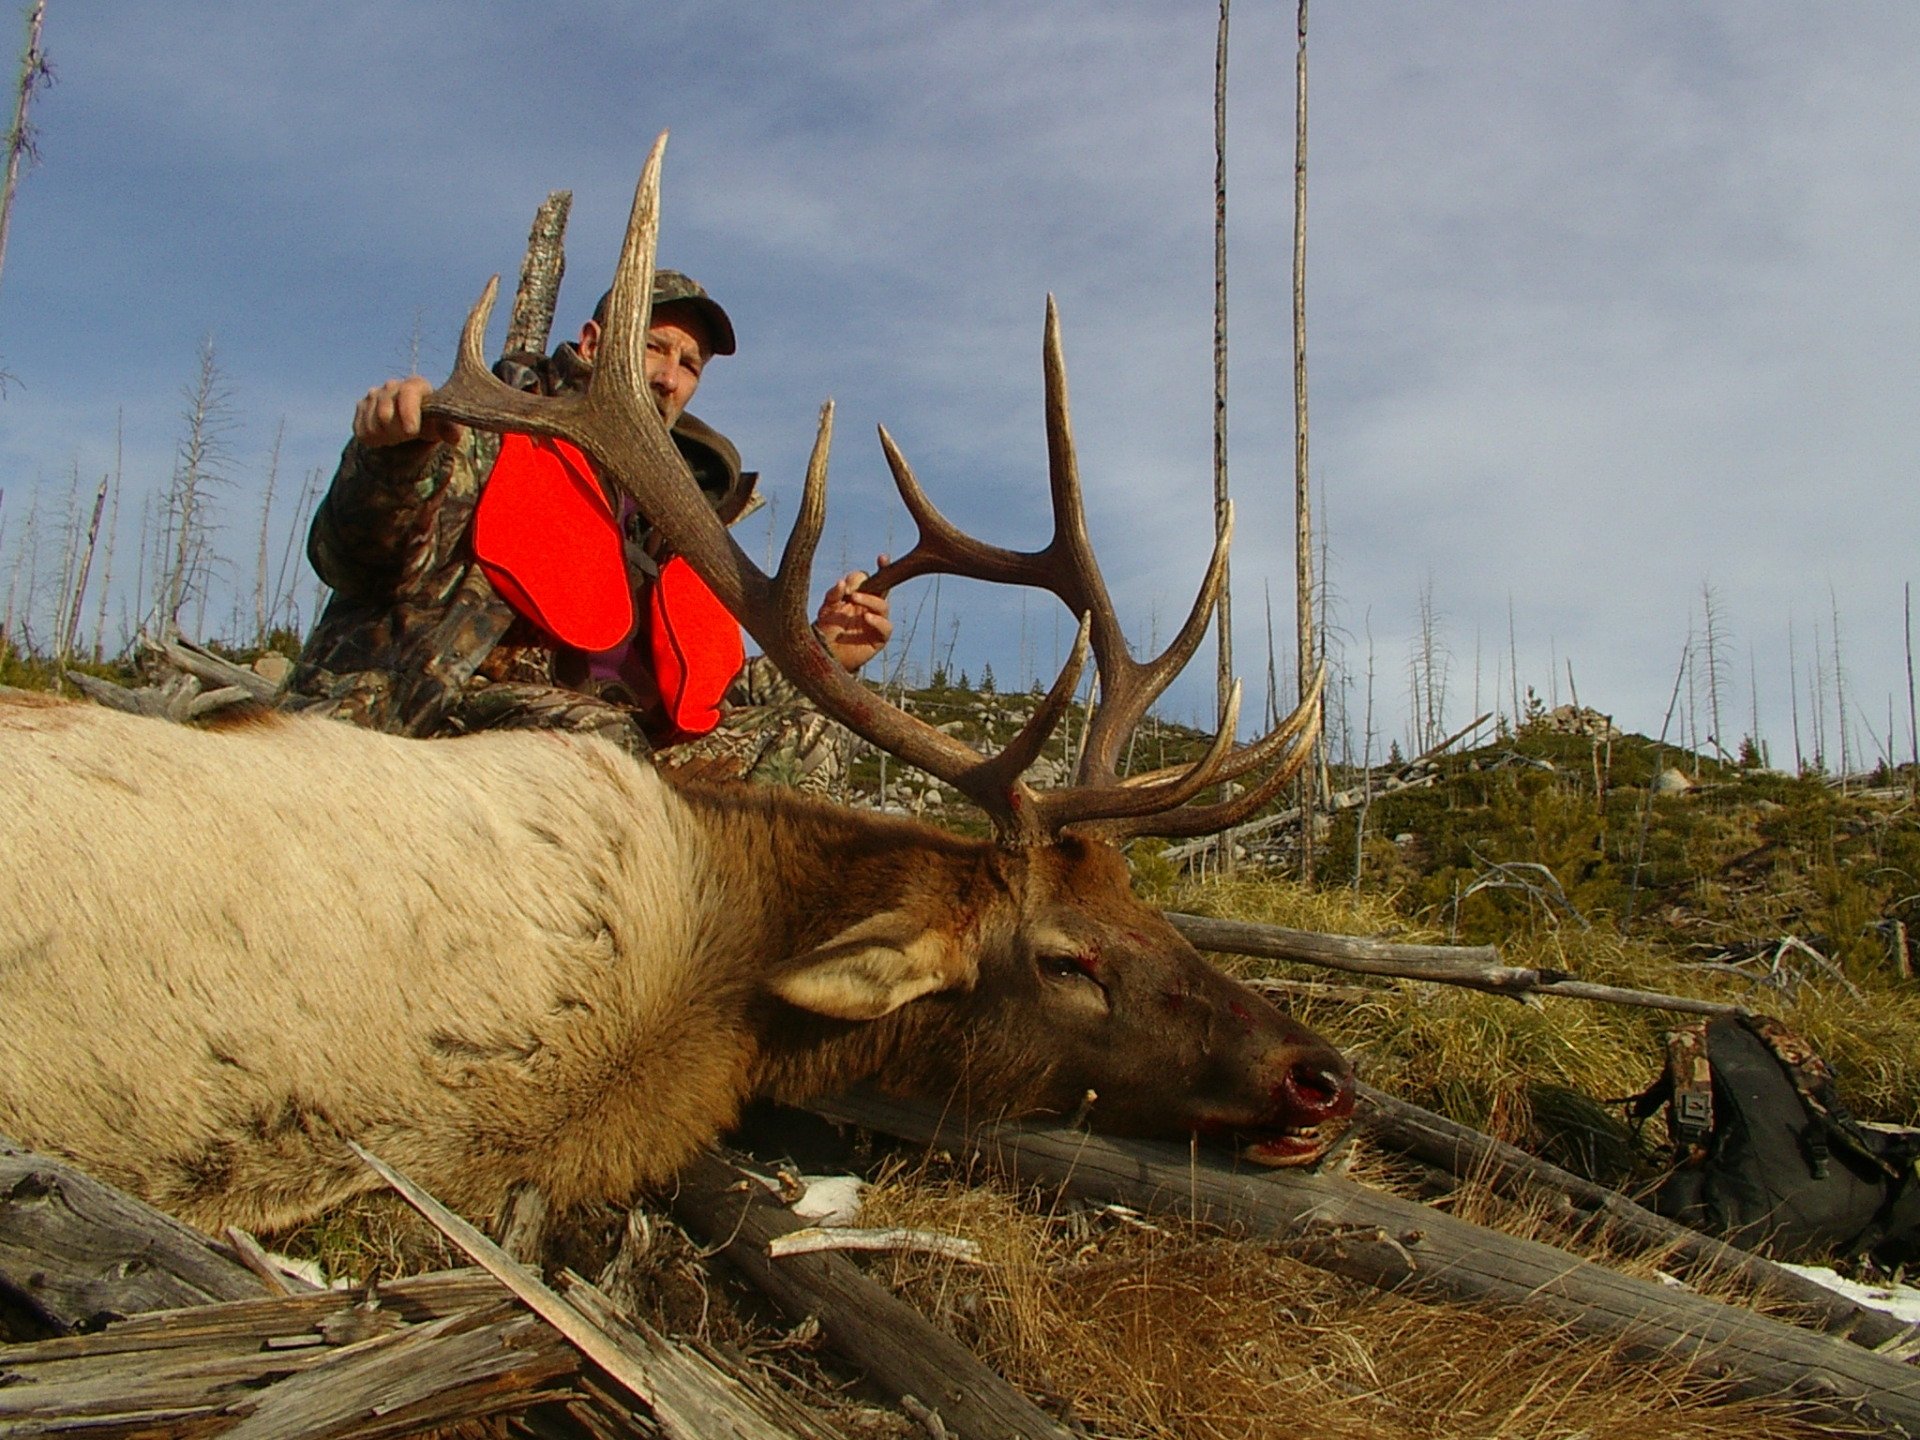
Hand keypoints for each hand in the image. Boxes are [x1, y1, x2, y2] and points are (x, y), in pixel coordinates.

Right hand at [353, 376, 464, 448]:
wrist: (412, 424)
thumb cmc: (432, 422)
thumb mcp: (444, 426)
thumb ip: (450, 429)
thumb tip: (454, 437)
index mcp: (415, 385)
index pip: (408, 392)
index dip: (408, 412)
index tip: (411, 431)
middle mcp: (392, 386)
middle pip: (385, 410)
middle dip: (395, 430)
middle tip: (406, 436)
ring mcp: (374, 394)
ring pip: (371, 422)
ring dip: (384, 435)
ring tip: (396, 435)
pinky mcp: (361, 406)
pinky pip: (360, 428)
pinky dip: (372, 438)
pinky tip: (384, 435)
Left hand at [815, 557, 893, 672]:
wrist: (825, 654)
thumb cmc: (825, 629)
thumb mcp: (826, 609)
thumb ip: (833, 595)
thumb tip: (842, 582)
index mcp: (859, 596)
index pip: (871, 578)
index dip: (879, 568)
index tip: (882, 558)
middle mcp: (870, 606)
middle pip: (884, 589)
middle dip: (883, 579)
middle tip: (854, 587)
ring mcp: (876, 622)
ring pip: (883, 606)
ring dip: (871, 600)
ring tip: (854, 599)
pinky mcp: (879, 638)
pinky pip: (886, 627)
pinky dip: (878, 621)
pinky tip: (866, 618)